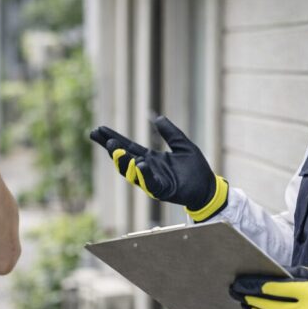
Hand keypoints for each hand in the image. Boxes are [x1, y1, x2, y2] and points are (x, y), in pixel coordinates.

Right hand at [89, 116, 227, 220]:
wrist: (208, 187)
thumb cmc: (195, 168)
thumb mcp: (182, 144)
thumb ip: (170, 132)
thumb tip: (157, 118)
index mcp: (151, 158)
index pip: (128, 147)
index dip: (114, 138)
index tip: (99, 129)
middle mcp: (148, 169)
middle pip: (124, 158)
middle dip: (111, 148)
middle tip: (99, 136)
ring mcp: (153, 181)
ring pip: (132, 172)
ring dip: (122, 161)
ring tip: (114, 147)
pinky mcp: (163, 190)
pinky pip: (151, 183)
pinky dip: (144, 174)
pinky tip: (139, 162)